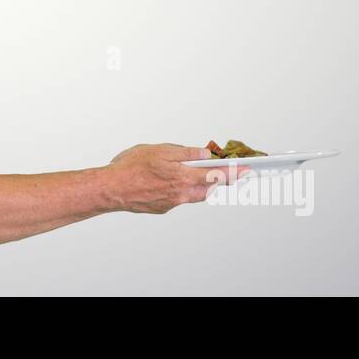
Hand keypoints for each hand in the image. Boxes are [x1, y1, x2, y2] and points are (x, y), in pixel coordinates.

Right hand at [105, 143, 247, 213]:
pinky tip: (169, 180)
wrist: (111, 189)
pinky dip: (180, 189)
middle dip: (220, 180)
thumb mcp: (159, 151)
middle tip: (231, 173)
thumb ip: (184, 153)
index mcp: (183, 177)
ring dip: (200, 184)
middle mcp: (181, 194)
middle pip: (209, 188)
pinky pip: (178, 197)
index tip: (247, 170)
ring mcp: (172, 203)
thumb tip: (202, 154)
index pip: (216, 175)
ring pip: (194, 194)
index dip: (234, 172)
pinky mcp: (162, 208)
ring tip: (199, 174)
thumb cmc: (130, 168)